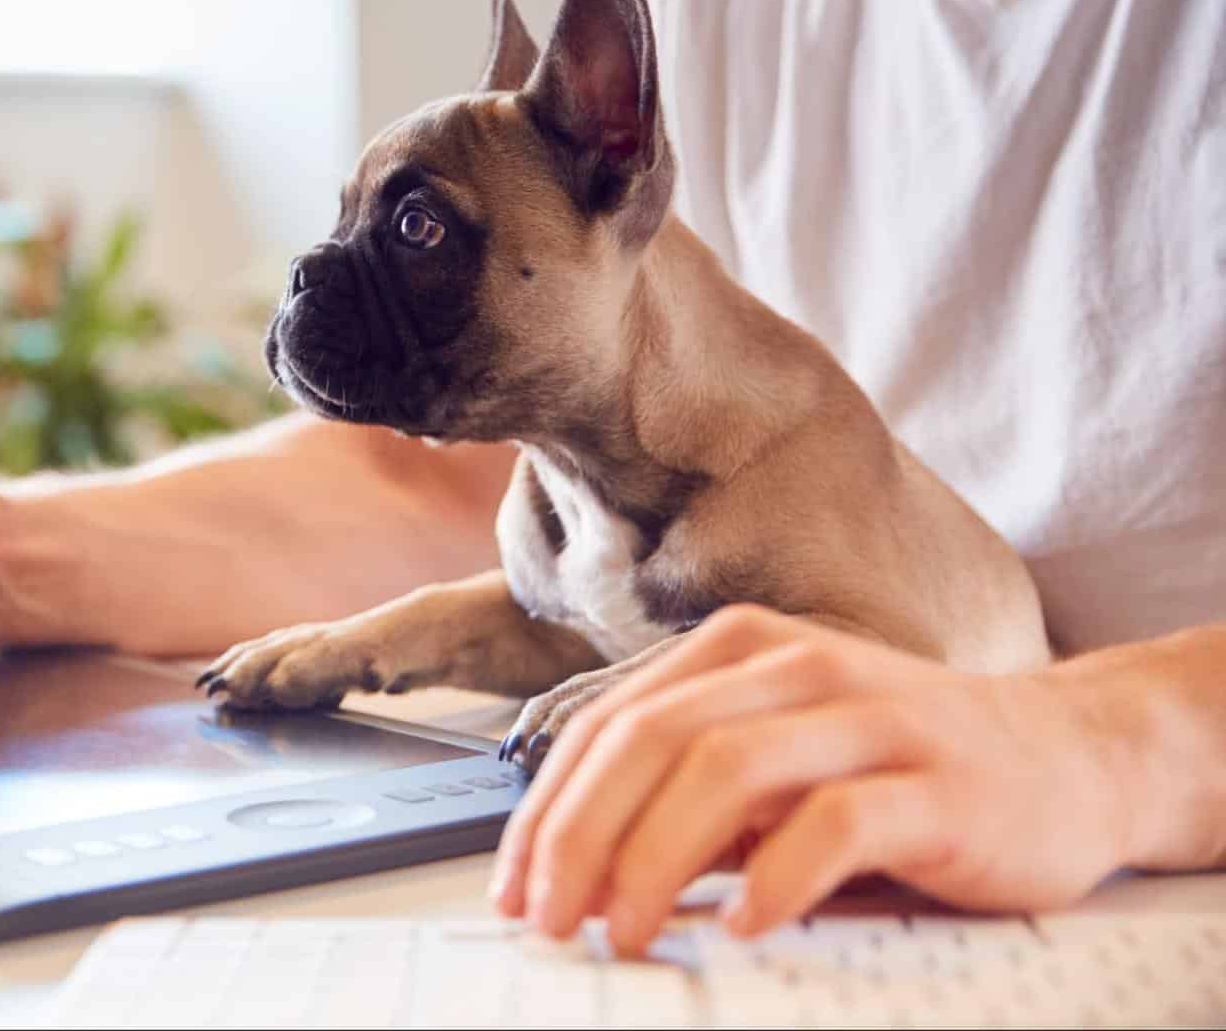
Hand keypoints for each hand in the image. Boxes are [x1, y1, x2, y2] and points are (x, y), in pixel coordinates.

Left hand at [487, 604, 1128, 955]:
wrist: (1071, 758)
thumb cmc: (902, 767)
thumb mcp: (778, 766)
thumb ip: (689, 800)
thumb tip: (581, 871)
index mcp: (739, 652)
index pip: (608, 725)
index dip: (546, 809)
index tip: (513, 887)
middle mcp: (796, 669)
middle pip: (649, 742)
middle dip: (579, 837)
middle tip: (548, 919)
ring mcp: (870, 719)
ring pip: (724, 771)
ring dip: (655, 860)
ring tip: (625, 931)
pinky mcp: (937, 784)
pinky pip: (836, 824)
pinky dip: (775, 877)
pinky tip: (743, 926)